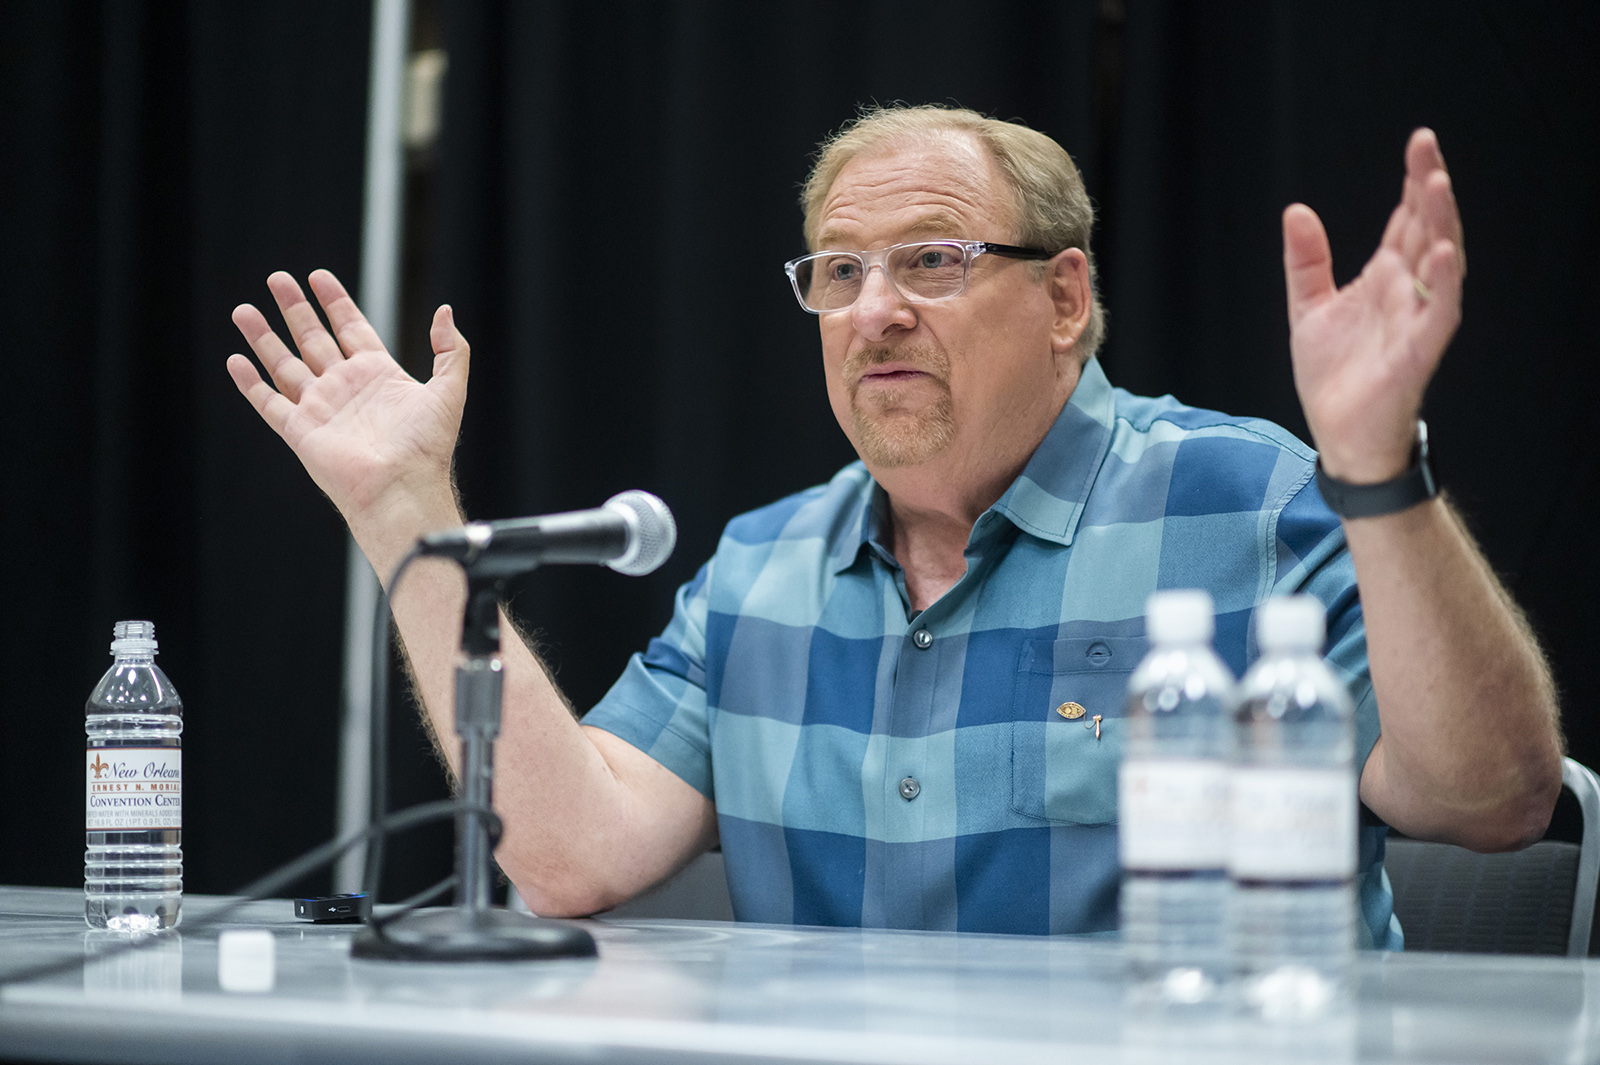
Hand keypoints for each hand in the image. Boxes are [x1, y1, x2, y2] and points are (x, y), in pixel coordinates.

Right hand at [226, 270, 468, 529]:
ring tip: (243, 310)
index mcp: (378, 375)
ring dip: (263, 337)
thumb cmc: (427, 446)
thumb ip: (450, 349)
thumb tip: (445, 311)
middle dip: (294, 308)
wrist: (402, 488)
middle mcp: (346, 388)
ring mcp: (321, 408)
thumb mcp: (449, 389)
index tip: (318, 276)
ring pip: (284, 364)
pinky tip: (235, 360)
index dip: (335, 302)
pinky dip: (250, 382)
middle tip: (276, 278)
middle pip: (313, 339)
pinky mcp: (300, 431)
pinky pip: (268, 402)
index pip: (351, 328)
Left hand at [1283, 128, 1465, 482]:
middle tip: (1426, 149)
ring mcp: (1416, 319)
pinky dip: (1442, 283)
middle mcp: (1407, 292)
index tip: (1419, 143)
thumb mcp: (1309, 308)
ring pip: (1438, 263)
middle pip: (1426, 231)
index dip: (1413, 183)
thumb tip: (1296, 210)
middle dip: (1429, 190)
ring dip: (1441, 225)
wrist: (1338, 433)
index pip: (1406, 221)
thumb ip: (1306, 261)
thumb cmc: (1333, 374)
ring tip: (1436, 184)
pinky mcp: (1418, 351)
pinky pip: (1438, 313)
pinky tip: (1442, 253)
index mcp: (1384, 278)